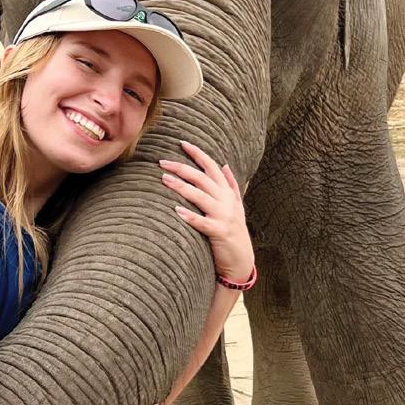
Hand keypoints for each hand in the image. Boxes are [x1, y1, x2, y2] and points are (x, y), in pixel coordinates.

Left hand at [160, 140, 254, 282]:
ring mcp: (224, 216)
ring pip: (200, 196)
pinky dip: (190, 216)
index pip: (212, 167)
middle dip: (182, 168)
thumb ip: (231, 185)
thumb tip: (224, 165)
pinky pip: (202, 222)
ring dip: (181, 187)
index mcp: (228, 193)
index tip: (181, 143)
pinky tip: (176, 210)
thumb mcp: (237, 206)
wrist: (241, 261)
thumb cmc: (234, 232)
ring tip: (164, 179)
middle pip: (202, 178)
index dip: (198, 154)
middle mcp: (226, 201)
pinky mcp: (219, 233)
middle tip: (162, 162)